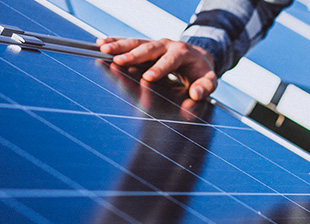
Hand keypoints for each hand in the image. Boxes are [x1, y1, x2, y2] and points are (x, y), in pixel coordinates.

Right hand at [97, 37, 217, 100]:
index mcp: (183, 53)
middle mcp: (167, 45)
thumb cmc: (200, 72)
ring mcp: (155, 44)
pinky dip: (115, 42)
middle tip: (118, 61)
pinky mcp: (145, 46)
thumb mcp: (208, 81)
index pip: (170, 61)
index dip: (159, 69)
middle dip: (133, 55)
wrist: (197, 58)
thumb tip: (195, 95)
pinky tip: (101, 43)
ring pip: (136, 43)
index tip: (148, 78)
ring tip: (103, 49)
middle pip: (149, 49)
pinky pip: (129, 43)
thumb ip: (204, 88)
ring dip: (119, 46)